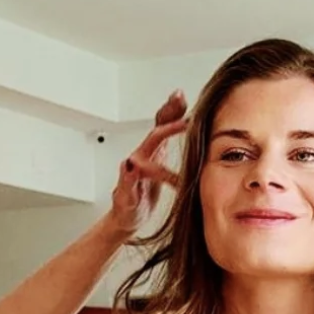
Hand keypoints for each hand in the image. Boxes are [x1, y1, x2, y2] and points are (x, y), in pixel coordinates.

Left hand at [109, 91, 188, 236]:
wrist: (125, 218)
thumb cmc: (125, 212)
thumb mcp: (125, 201)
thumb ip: (126, 183)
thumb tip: (127, 164)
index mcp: (138, 161)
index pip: (155, 139)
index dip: (169, 129)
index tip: (185, 124)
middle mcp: (144, 154)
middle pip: (157, 126)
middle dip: (168, 110)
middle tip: (180, 95)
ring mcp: (151, 157)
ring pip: (161, 129)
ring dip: (172, 114)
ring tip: (184, 99)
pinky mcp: (156, 161)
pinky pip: (166, 140)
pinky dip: (175, 127)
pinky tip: (188, 122)